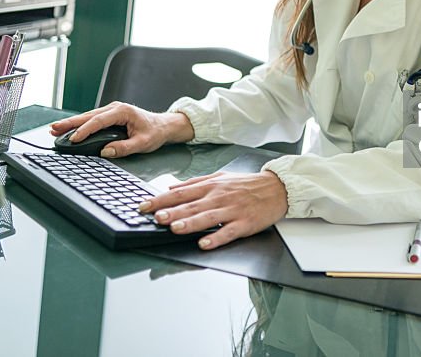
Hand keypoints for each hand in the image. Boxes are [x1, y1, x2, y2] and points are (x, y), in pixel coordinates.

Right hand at [48, 102, 193, 157]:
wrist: (162, 126)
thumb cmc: (154, 132)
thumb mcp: (143, 143)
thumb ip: (125, 148)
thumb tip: (106, 151)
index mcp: (123, 111)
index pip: (99, 120)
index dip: (85, 130)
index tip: (74, 139)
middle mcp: (115, 108)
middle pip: (89, 115)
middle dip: (70, 123)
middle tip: (54, 129)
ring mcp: (111, 110)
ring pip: (88, 116)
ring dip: (72, 123)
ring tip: (55, 129)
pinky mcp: (109, 116)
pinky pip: (92, 119)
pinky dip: (79, 124)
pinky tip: (69, 129)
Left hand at [138, 171, 288, 249]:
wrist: (276, 188)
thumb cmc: (247, 184)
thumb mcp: (219, 177)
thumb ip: (195, 183)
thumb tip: (171, 187)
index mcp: (211, 186)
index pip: (180, 193)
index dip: (161, 200)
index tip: (143, 206)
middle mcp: (219, 197)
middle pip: (192, 205)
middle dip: (172, 212)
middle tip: (155, 218)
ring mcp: (232, 210)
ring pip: (208, 217)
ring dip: (190, 223)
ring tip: (174, 228)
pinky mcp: (245, 223)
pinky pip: (228, 232)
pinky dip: (216, 238)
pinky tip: (204, 243)